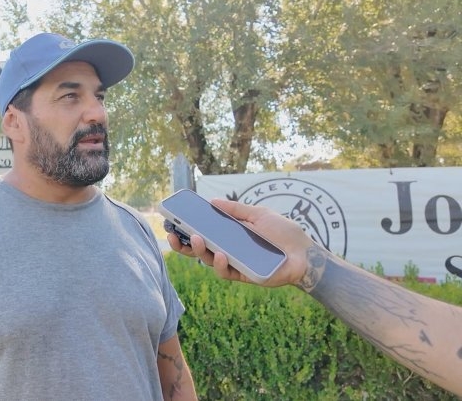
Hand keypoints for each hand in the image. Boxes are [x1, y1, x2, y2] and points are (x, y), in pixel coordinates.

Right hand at [167, 198, 312, 286]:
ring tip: (196, 239)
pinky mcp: (244, 276)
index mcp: (230, 235)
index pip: (203, 234)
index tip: (173, 223)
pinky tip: (219, 254)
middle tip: (174, 235)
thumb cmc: (284, 233)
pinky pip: (226, 272)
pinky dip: (219, 264)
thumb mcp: (258, 214)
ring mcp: (235, 264)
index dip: (186, 230)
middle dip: (183, 245)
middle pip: (199, 250)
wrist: (306, 253)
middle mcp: (229, 250)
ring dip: (199, 251)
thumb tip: (213, 202)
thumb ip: (236, 210)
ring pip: (209, 261)